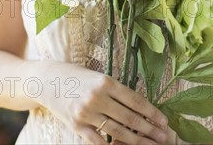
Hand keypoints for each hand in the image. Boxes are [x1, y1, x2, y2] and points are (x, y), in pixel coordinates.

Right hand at [38, 61, 167, 144]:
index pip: (135, 100)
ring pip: (117, 131)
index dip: (152, 113)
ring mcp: (87, 113)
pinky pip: (98, 141)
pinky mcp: (77, 125)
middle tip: (164, 137)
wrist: (48, 80)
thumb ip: (116, 91)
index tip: (164, 121)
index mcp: (107, 82)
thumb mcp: (99, 76)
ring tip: (150, 144)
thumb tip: (139, 106)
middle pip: (129, 118)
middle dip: (149, 129)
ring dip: (137, 140)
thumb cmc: (77, 75)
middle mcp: (98, 97)